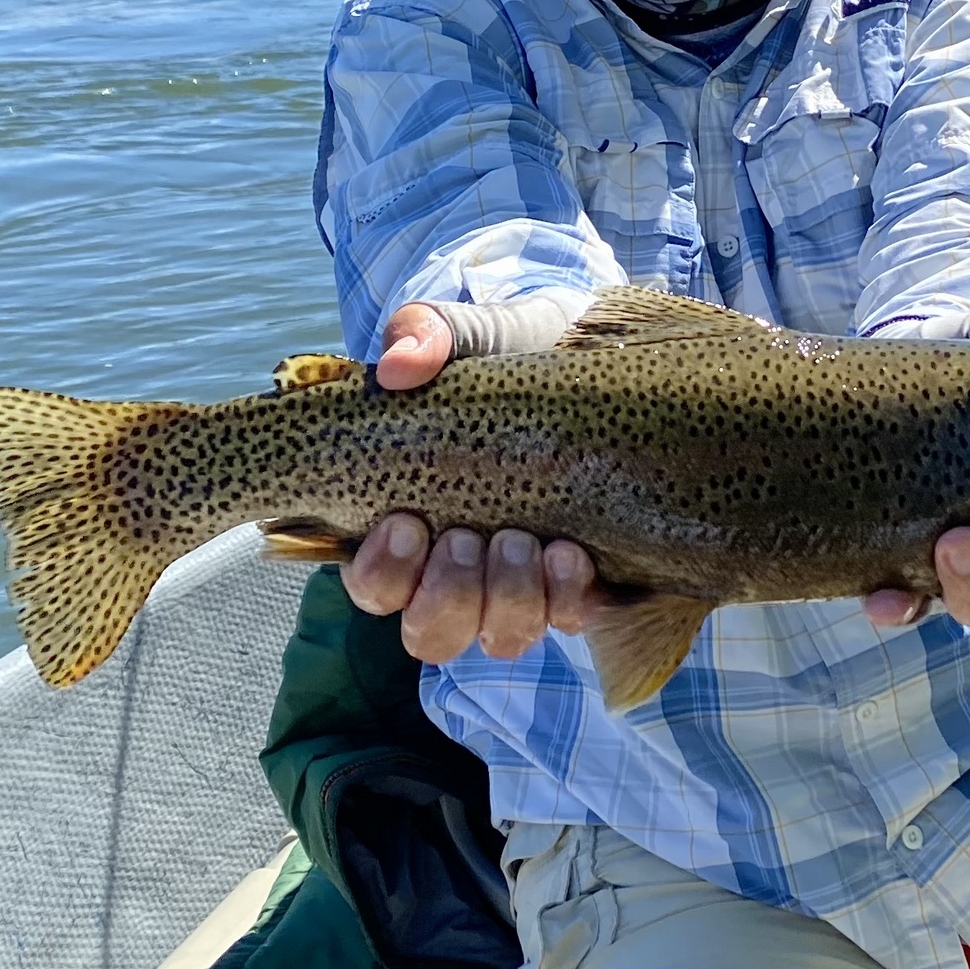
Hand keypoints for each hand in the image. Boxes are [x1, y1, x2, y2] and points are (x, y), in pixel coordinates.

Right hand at [344, 301, 603, 661]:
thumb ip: (424, 334)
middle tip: (468, 536)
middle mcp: (461, 568)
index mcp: (411, 522)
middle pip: (429, 632)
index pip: (374, 584)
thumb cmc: (512, 351)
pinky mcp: (579, 580)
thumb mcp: (470, 332)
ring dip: (508, 600)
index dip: (382, 572)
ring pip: (499, 636)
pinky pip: (569, 619)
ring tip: (524, 541)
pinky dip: (567, 597)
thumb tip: (399, 364)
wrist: (594, 351)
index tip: (405, 521)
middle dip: (447, 595)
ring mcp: (521, 581)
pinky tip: (573, 554)